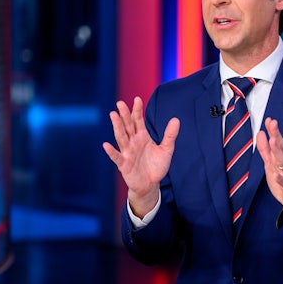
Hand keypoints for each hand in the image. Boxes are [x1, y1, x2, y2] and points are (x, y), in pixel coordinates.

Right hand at [102, 96, 179, 216]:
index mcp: (142, 137)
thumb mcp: (166, 150)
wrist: (150, 184)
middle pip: (128, 126)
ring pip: (121, 137)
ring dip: (117, 126)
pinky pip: (117, 157)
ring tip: (112, 115)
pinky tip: (106, 145)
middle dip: (124, 115)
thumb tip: (176, 119)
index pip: (138, 121)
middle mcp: (133, 142)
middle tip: (120, 103)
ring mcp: (127, 153)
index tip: (137, 99)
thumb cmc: (156, 166)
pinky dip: (111, 152)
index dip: (137, 110)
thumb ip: (170, 135)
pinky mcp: (124, 165)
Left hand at [256, 117, 282, 221]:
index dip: (272, 132)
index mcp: (280, 160)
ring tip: (273, 141)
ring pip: (282, 162)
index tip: (269, 120)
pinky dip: (281, 179)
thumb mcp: (271, 164)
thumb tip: (261, 133)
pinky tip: (277, 175)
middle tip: (273, 123)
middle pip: (280, 148)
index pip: (276, 143)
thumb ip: (265, 150)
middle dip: (276, 135)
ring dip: (278, 151)